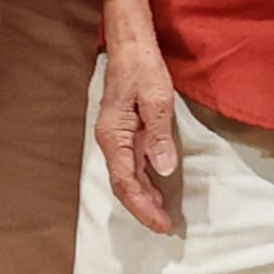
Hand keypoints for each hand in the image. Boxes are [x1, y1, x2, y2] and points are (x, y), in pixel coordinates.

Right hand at [91, 21, 185, 233]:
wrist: (130, 46)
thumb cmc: (143, 68)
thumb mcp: (157, 100)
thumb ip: (159, 136)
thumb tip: (164, 170)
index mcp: (114, 136)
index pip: (126, 182)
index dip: (143, 206)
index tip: (161, 223)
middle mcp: (109, 140)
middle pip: (123, 185)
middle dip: (142, 208)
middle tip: (164, 228)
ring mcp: (115, 137)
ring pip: (125, 177)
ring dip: (142, 198)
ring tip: (161, 217)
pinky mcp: (123, 132)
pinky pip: (130, 164)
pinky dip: (142, 182)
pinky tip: (156, 191)